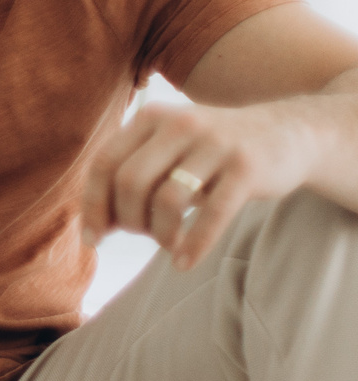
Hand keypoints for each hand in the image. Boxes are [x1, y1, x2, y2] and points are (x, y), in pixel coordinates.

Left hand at [80, 99, 316, 270]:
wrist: (287, 134)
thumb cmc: (210, 154)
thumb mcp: (167, 152)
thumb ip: (131, 179)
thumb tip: (93, 230)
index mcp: (150, 118)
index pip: (104, 164)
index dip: (93, 206)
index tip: (93, 240)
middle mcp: (181, 123)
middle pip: (130, 183)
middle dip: (127, 220)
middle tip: (141, 235)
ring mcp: (216, 143)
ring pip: (167, 200)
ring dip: (159, 234)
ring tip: (168, 243)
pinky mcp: (247, 166)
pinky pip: (211, 214)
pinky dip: (193, 245)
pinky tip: (184, 263)